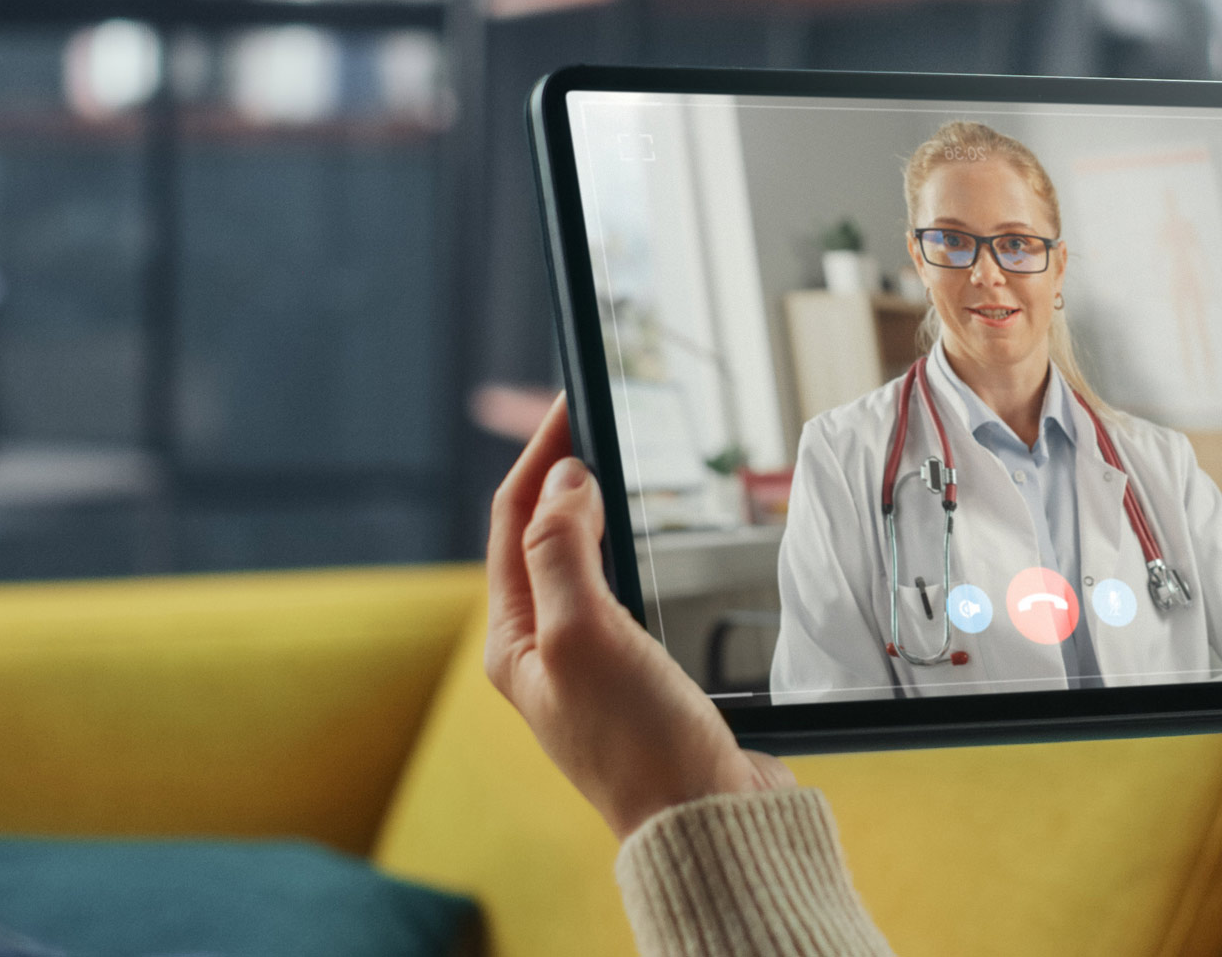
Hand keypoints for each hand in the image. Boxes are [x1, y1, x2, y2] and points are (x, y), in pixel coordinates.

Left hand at [483, 397, 793, 838]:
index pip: (513, 522)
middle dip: (559, 476)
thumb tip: (562, 482)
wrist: (708, 820)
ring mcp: (592, 667)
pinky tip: (648, 547)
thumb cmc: (641, 745)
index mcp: (517, 641)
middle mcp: (545, 653)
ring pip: (582, 565)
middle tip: (591, 419)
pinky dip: (630, 555)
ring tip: (613, 466)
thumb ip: (562, 550)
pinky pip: (623, 597)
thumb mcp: (585, 634)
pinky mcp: (639, 681)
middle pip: (540, 539)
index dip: (538, 455)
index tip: (569, 401)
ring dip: (592, 514)